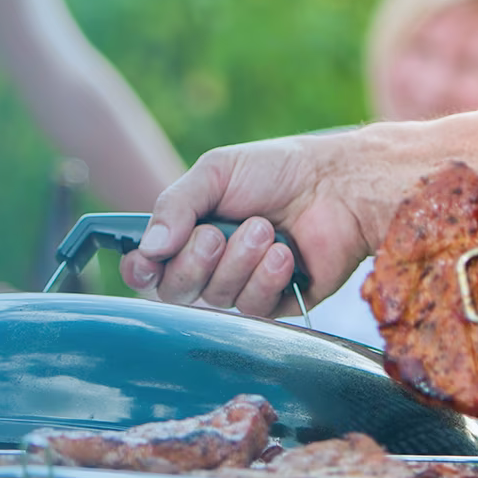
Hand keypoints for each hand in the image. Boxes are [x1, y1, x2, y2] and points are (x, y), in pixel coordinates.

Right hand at [117, 132, 374, 317]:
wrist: (337, 183)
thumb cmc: (276, 170)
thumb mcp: (215, 172)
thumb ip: (175, 206)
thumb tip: (149, 248)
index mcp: (187, 231)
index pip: (148, 267)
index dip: (140, 270)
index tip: (148, 261)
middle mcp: (210, 263)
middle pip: (175, 290)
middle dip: (195, 262)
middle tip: (216, 235)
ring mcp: (241, 284)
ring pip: (216, 298)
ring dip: (238, 262)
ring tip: (266, 230)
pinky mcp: (276, 302)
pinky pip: (254, 307)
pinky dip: (266, 277)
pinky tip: (285, 254)